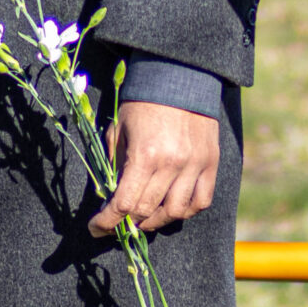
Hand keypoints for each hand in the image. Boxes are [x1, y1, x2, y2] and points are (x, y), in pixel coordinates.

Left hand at [90, 100, 220, 237]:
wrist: (179, 78)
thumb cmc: (142, 102)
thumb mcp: (119, 129)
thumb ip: (115, 164)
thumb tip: (111, 195)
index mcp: (145, 155)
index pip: (124, 203)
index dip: (107, 221)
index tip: (96, 228)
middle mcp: (172, 164)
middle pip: (147, 210)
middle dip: (128, 222)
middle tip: (120, 223)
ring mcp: (194, 165)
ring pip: (176, 212)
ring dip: (156, 221)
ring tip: (145, 219)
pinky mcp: (211, 163)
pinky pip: (201, 201)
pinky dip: (186, 211)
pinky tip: (172, 209)